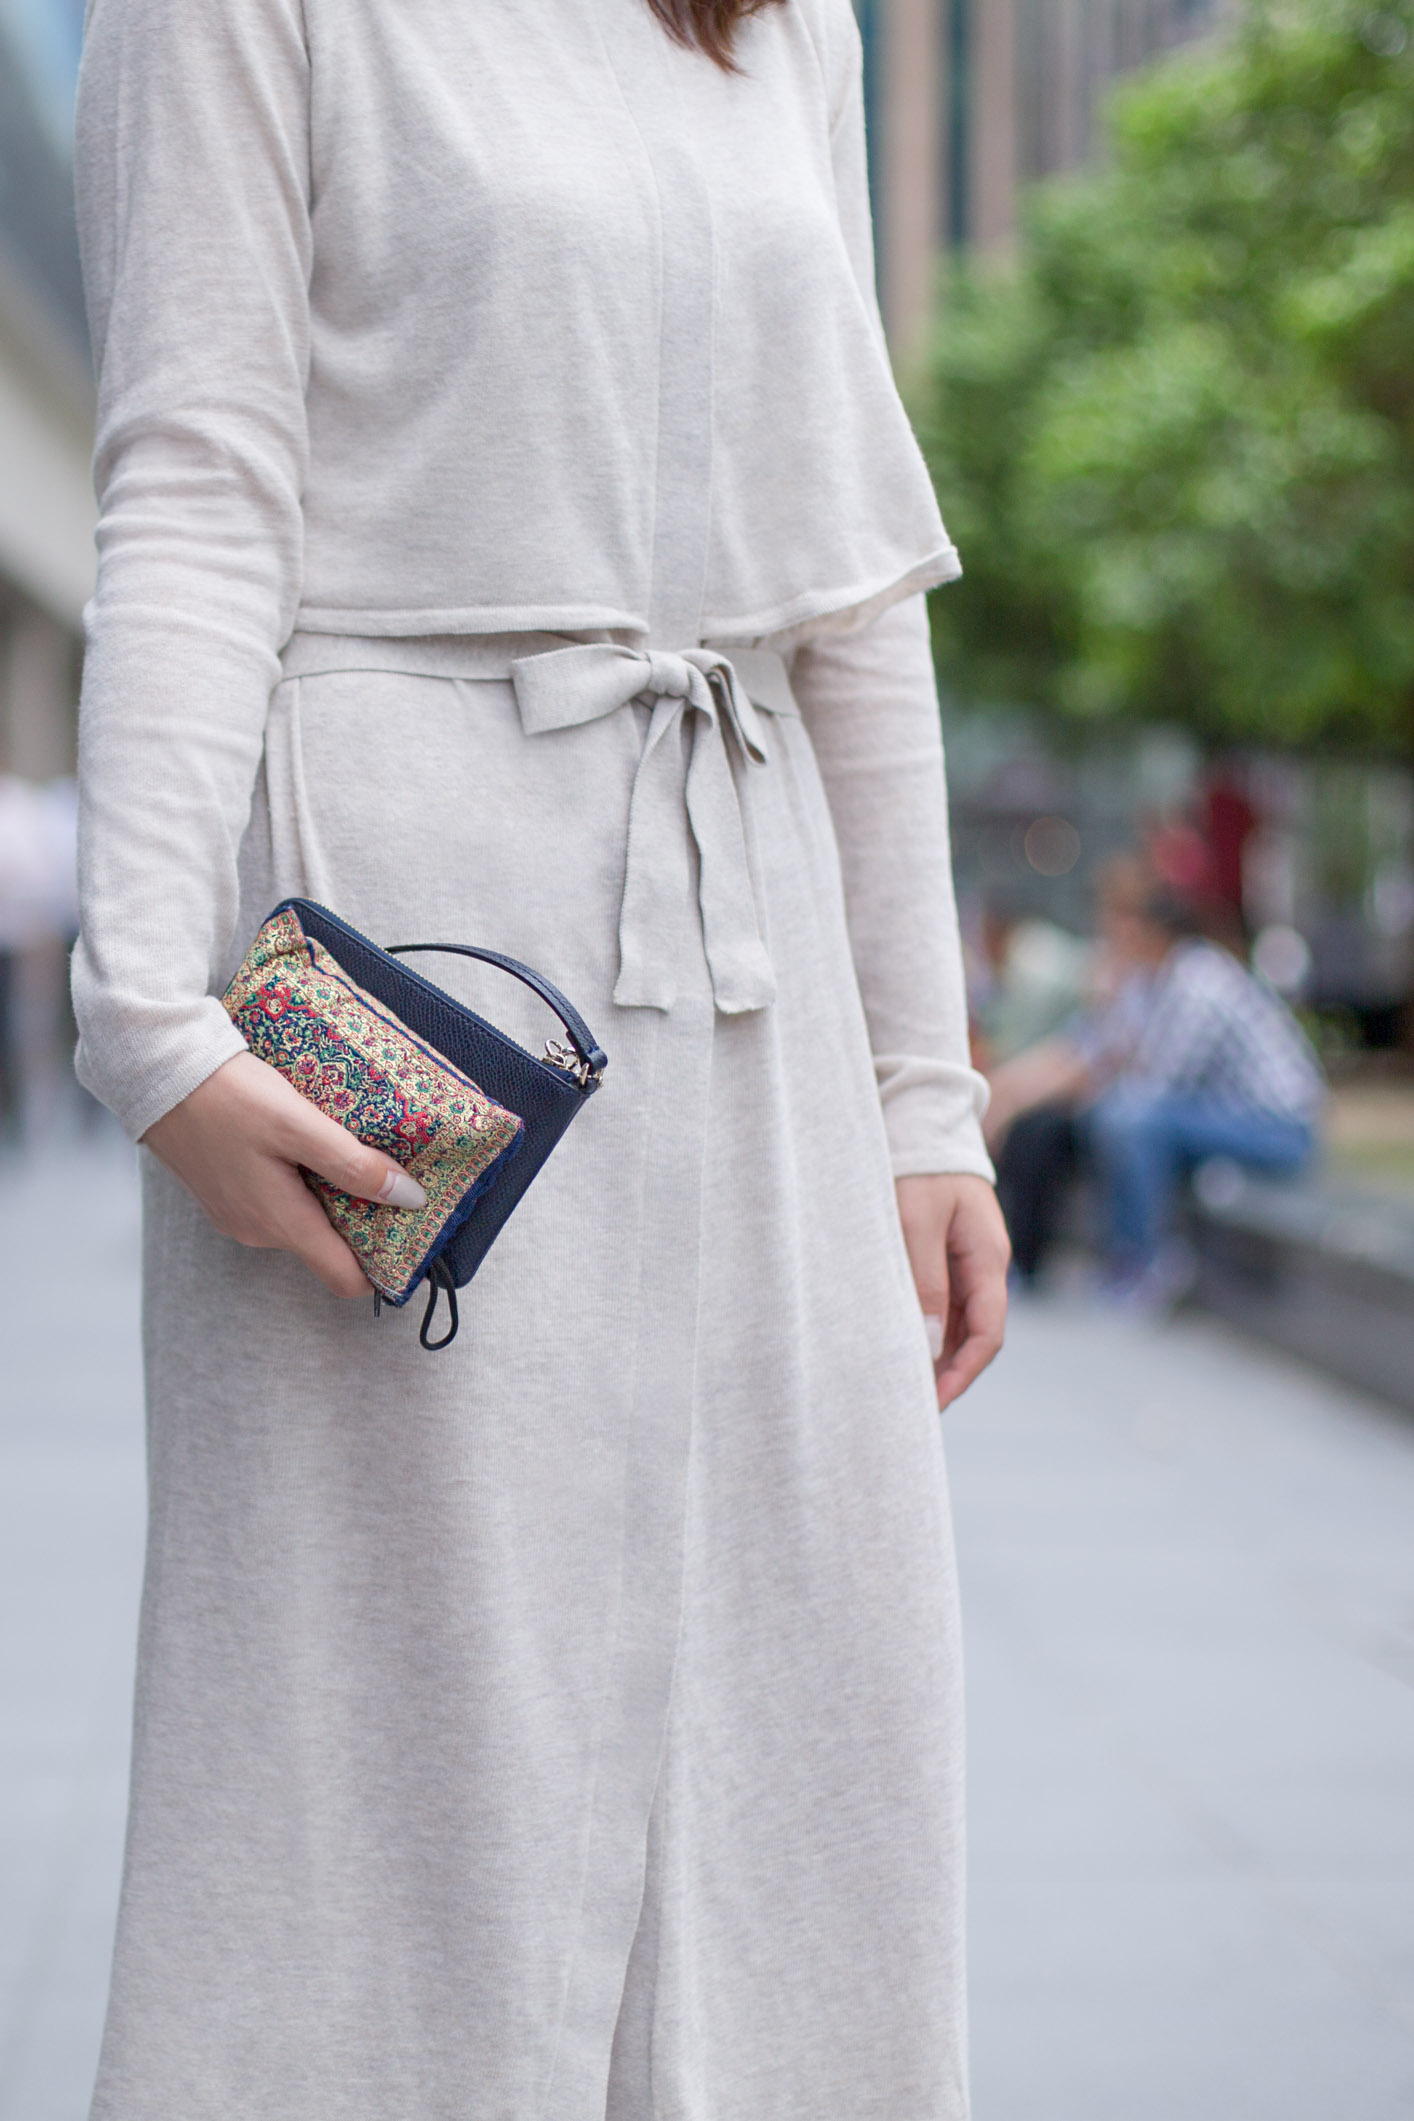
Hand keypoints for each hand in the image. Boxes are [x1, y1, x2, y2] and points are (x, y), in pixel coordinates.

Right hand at [142, 1050, 425, 1298]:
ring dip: (330, 1194)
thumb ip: (354, 1165)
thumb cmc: (229, 1096)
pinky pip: (278, 1201)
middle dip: (361, 1218)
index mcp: (280, 1223)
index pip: (345, 1278)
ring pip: (303, 1220)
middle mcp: (257, 1231)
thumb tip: (410, 1199)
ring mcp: (237, 1214)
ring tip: (349, 1150)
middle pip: (328, 1246)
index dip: (384, 1264)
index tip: (414, 1235)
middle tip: (390, 1173)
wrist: (156, 1070)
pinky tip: (306, 1145)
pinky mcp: (225, 1193)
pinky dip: (301, 1182)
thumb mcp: (299, 1125)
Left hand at [895, 1173, 1009, 1409]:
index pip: (987, 1335)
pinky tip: (899, 1342)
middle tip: (908, 1405)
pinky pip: (941, 1301)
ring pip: (956, 1322)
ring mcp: (967, 1260)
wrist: (921, 1119)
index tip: (932, 1403)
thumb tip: (930, 1346)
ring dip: (934, 1353)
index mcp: (988, 1259)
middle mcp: (984, 1265)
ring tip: (898, 1382)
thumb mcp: (915, 1223)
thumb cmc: (918, 1167)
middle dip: (946, 1373)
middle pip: (973, 1335)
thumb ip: (924, 1282)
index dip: (962, 1374)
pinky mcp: (946, 1253)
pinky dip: (924, 1327)